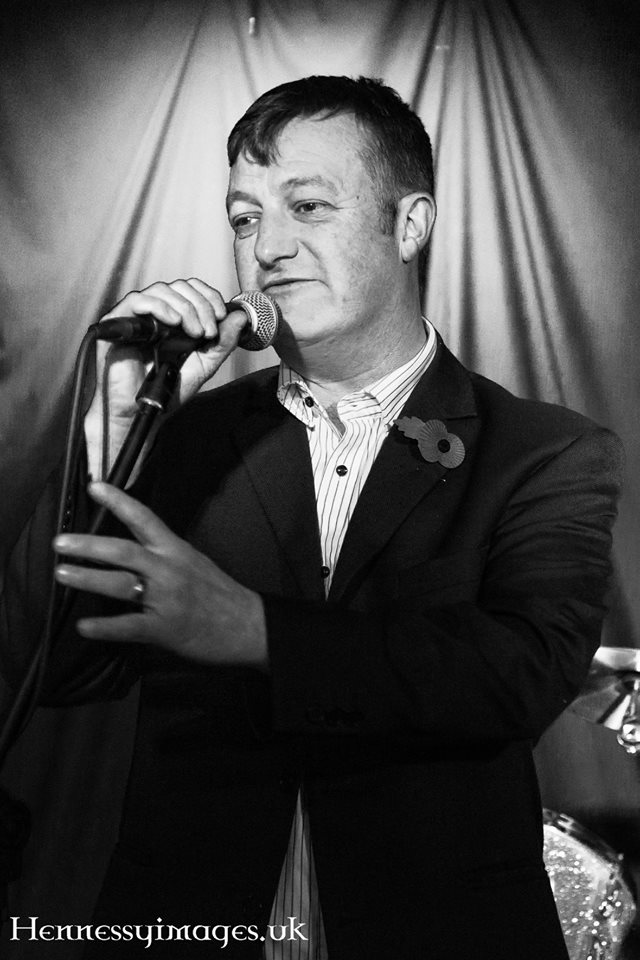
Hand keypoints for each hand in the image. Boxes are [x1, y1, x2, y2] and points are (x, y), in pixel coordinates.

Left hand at [53, 482, 267, 670]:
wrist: (249, 624)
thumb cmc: (222, 595)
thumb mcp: (195, 563)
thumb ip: (165, 558)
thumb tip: (133, 554)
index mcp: (176, 550)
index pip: (144, 518)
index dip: (118, 501)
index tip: (95, 488)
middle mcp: (168, 569)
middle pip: (123, 550)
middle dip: (88, 545)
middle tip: (61, 542)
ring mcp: (166, 598)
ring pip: (120, 583)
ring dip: (87, 578)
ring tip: (62, 574)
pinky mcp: (165, 628)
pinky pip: (129, 626)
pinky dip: (104, 627)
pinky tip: (84, 627)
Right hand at [85, 278, 247, 477]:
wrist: (142, 410)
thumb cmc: (167, 390)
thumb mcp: (204, 365)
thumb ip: (222, 343)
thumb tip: (240, 317)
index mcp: (174, 318)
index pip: (191, 289)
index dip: (208, 296)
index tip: (220, 316)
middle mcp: (154, 313)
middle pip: (179, 287)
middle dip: (200, 305)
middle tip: (208, 331)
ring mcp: (136, 316)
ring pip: (161, 290)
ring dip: (185, 308)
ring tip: (194, 333)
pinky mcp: (118, 322)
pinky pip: (138, 300)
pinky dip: (161, 307)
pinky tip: (174, 323)